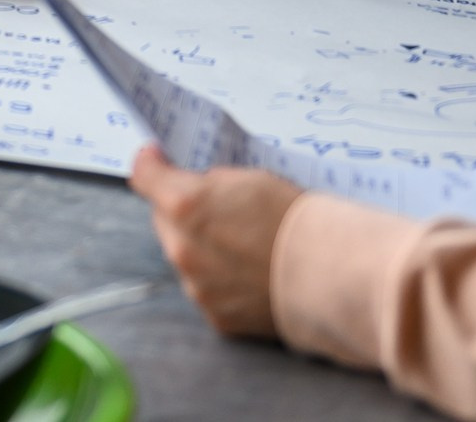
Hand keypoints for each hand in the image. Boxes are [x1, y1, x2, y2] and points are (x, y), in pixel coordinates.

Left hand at [129, 147, 302, 338]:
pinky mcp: (215, 315)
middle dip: (180, 211)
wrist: (331, 275)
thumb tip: (193, 185)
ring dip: (199, 247)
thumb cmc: (296, 219)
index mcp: (185, 206)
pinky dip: (218, 279)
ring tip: (241, 245)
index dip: (150, 163)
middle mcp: (182, 249)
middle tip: (215, 207)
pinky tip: (248, 273)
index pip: (144, 176)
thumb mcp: (249, 178)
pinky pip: (205, 288)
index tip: (155, 159)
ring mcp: (197, 286)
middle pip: (163, 220)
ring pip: (183, 256)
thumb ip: (209, 183)